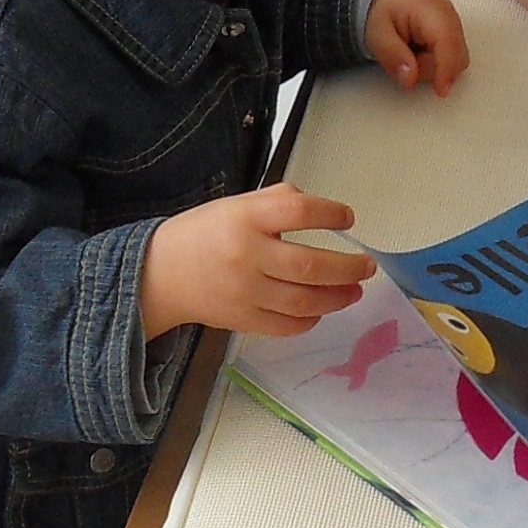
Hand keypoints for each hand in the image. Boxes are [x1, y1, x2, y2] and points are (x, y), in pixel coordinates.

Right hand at [142, 185, 374, 338]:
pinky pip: (288, 325)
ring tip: (354, 289)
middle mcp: (246, 255)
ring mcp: (245, 292)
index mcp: (244, 218)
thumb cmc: (203, 234)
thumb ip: (277, 201)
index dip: (330, 213)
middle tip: (367, 265)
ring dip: (338, 297)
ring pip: (305, 301)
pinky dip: (311, 318)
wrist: (160, 274)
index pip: (298, 211)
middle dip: (349, 267)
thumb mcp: (235, 205)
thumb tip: (320, 208)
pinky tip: (321, 308)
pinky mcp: (243, 319)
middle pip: (311, 266)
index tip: (347, 218)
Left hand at [364, 0, 469, 93]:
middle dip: (431, 68)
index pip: (447, 42)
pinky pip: (454, 59)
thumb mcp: (376, 35)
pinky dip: (437, 62)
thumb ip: (392, 56)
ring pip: (457, 61)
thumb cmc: (382, 13)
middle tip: (406, 59)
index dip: (446, 69)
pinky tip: (422, 52)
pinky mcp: (456, 34)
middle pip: (456, 57)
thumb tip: (410, 78)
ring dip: (433, 67)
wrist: (387, 1)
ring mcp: (455, 24)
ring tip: (412, 52)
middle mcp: (449, 14)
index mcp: (429, 9)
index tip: (441, 90)